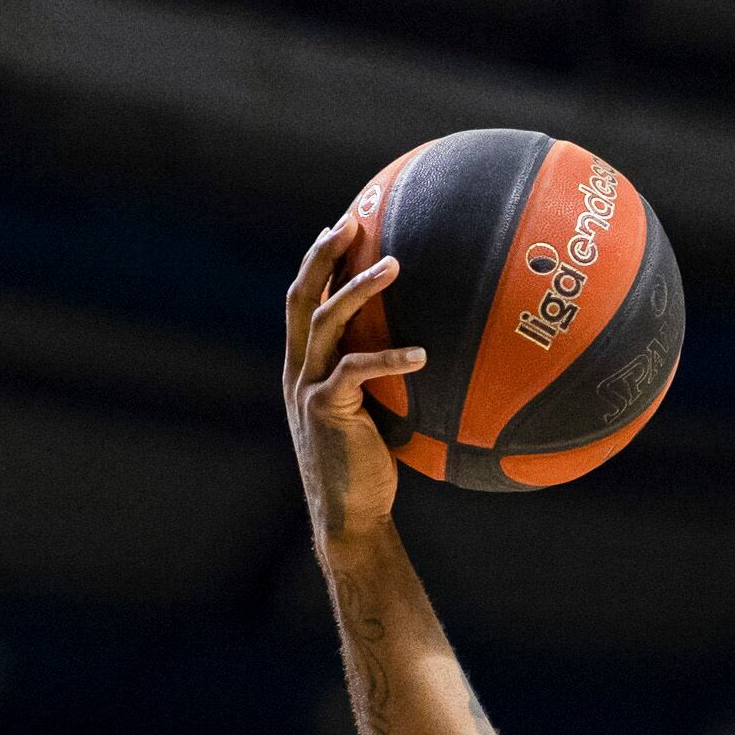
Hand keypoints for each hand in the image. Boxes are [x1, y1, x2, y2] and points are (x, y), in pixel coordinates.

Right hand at [283, 209, 425, 548]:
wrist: (350, 514)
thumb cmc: (371, 466)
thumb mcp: (377, 414)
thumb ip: (386, 381)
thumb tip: (435, 353)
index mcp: (306, 365)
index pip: (304, 301)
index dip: (317, 262)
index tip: (339, 226)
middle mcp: (298, 369)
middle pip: (302, 298)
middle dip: (322, 255)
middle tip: (350, 220)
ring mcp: (307, 387)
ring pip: (325, 322)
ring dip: (357, 289)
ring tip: (394, 265)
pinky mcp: (325, 410)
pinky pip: (355, 371)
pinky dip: (388, 358)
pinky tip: (422, 353)